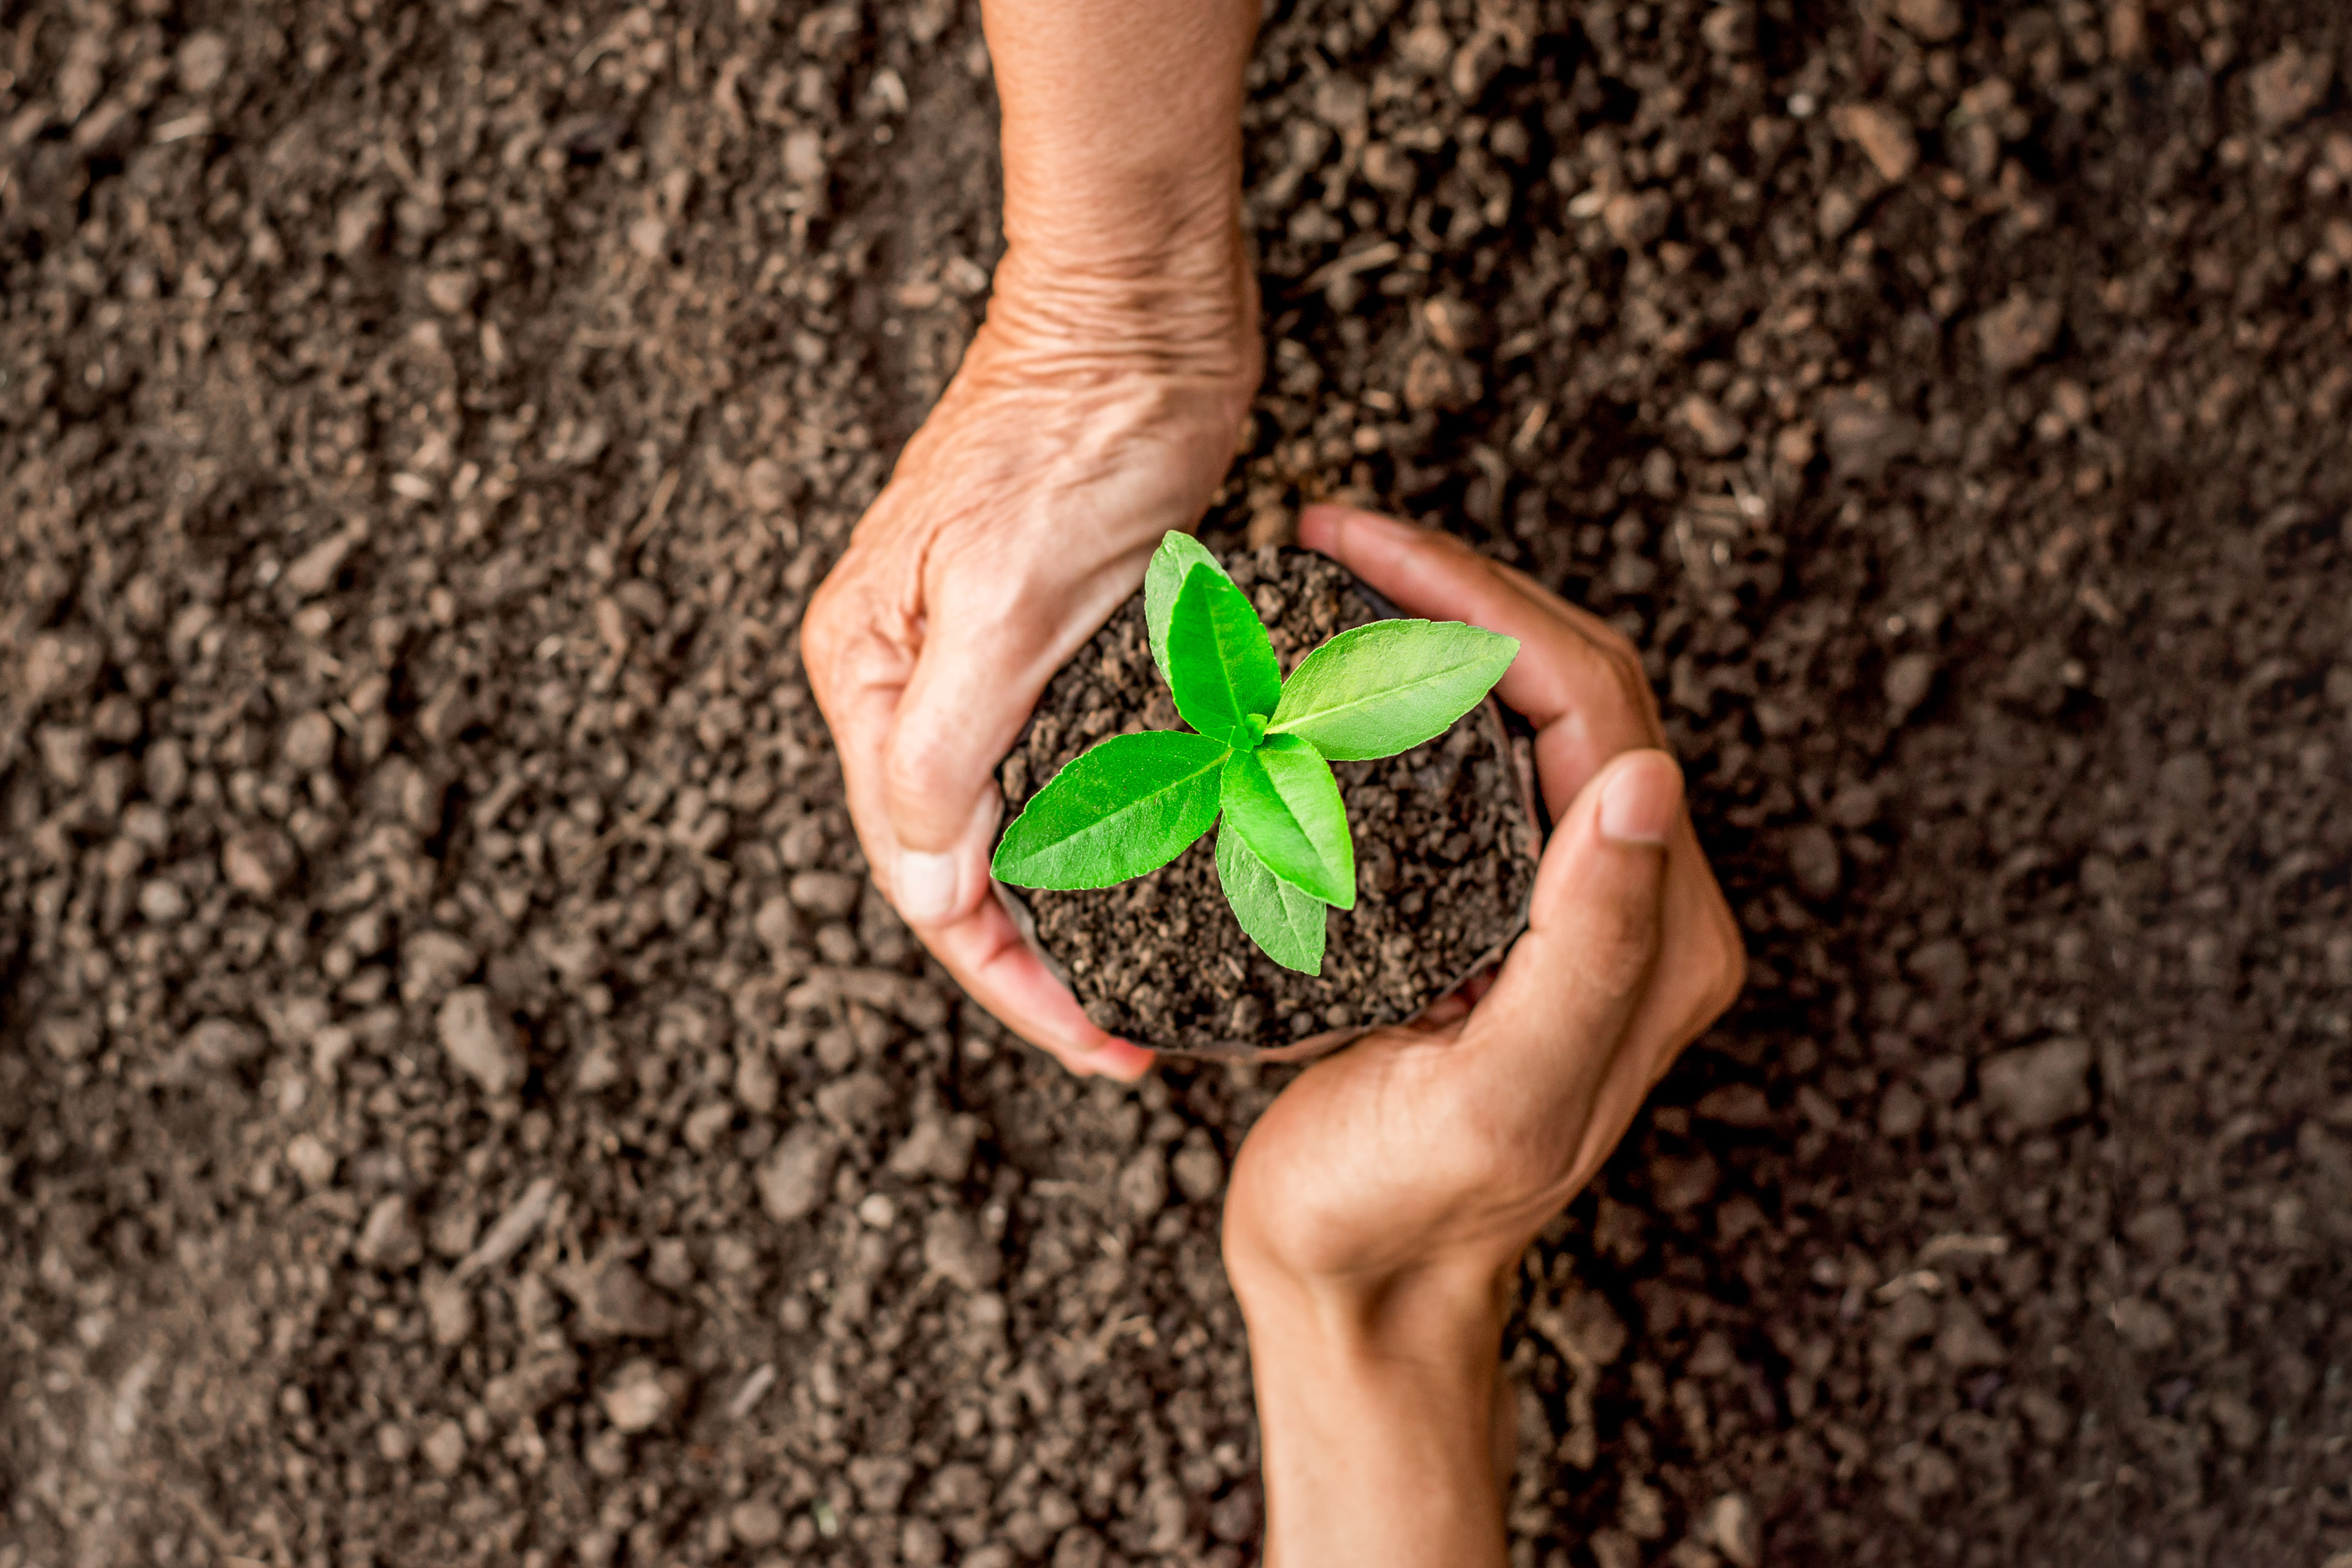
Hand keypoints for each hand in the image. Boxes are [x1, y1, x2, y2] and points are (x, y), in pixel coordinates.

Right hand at [800, 250, 1257, 1079]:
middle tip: (1134, 1039)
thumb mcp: (1003, 599)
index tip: (1101, 1047)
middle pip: (962, 865)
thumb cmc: (1074, 434)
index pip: (924, 876)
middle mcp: (909, 679)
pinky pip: (1065, 768)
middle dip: (1039, 963)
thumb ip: (948, 747)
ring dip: (1076, 908)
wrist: (1141, 311)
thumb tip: (924, 884)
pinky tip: (1162, 874)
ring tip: (1153, 983)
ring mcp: (978, 660)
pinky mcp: (1051, 637)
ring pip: (1016, 824)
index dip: (1011, 980)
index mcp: (871, 676)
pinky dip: (1106, 832)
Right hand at [1223, 508, 1744, 1566]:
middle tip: (1332, 535)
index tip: (1356, 546)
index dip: (1479, 603)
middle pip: (1568, 682)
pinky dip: (1409, 692)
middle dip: (1456, 588)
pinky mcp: (1500, 910)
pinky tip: (1333, 670)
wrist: (1354, 1284)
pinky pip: (1476, 760)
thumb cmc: (1405, 1207)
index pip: (1590, 702)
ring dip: (1437, 625)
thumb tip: (1649, 777)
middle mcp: (1632, 901)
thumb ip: (1588, 948)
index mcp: (1656, 932)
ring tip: (1330, 575)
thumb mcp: (1499, 1096)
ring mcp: (1567, 901)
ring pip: (1523, 708)